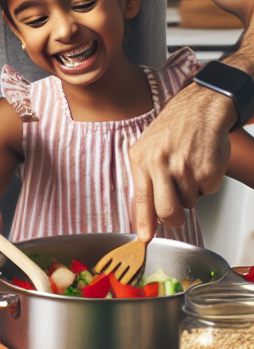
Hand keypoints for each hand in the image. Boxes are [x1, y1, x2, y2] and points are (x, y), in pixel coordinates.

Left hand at [130, 82, 233, 241]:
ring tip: (187, 169)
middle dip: (173, 219)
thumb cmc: (170, 132)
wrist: (198, 110)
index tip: (144, 238)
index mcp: (141, 160)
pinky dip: (206, 183)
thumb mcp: (145, 150)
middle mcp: (161, 164)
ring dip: (190, 192)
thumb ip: (143, 181)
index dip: (144, 223)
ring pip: (189, 202)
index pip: (141, 199)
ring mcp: (185, 168)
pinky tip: (200, 164)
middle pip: (167, 211)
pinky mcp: (208, 170)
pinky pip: (207, 191)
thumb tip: (144, 216)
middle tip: (176, 213)